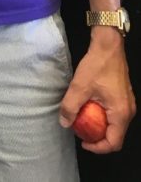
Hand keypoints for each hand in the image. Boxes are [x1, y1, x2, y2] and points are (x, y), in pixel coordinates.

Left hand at [59, 31, 135, 152]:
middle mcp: (128, 112)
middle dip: (98, 138)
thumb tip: (64, 123)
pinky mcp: (123, 97)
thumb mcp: (79, 87)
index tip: (82, 142)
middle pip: (115, 136)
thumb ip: (70, 107)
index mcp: (121, 114)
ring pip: (115, 125)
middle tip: (81, 132)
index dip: (97, 147)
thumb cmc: (97, 66)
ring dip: (99, 126)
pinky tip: (89, 108)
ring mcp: (127, 104)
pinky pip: (114, 114)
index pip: (113, 143)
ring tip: (83, 121)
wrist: (108, 46)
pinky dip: (102, 116)